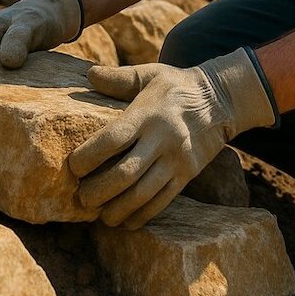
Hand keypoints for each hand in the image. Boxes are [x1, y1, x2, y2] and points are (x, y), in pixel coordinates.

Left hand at [69, 48, 276, 228]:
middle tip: (82, 198)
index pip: (112, 138)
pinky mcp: (188, 174)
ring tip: (101, 216)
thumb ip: (119, 78)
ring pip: (143, 193)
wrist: (221, 99)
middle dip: (98, 191)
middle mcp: (162, 138)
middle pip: (125, 173)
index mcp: (148, 113)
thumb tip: (90, 74)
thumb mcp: (150, 74)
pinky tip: (126, 221)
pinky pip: (163, 201)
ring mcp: (177, 159)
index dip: (88, 156)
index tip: (73, 167)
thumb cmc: (177, 86)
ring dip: (117, 209)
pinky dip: (142, 215)